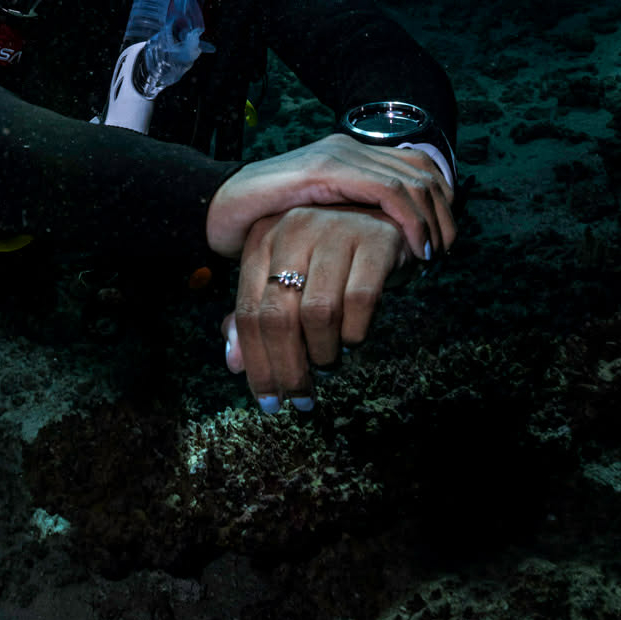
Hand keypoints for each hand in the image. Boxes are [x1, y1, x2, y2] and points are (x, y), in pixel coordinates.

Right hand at [206, 135, 454, 263]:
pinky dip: (410, 220)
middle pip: (421, 171)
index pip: (415, 167)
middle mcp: (348, 147)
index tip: (441, 242)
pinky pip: (386, 191)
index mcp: (349, 155)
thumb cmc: (262, 223)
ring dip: (431, 220)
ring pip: (411, 180)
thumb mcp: (318, 223)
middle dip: (443, 214)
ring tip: (431, 254)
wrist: (215, 207)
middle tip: (443, 252)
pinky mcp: (326, 169)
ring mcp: (337, 155)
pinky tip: (413, 249)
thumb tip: (390, 249)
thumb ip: (348, 225)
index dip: (439, 203)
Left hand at [222, 205, 407, 410]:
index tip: (268, 401)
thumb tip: (234, 365)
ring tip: (329, 363)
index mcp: (262, 239)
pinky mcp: (376, 239)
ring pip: (318, 312)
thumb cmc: (328, 259)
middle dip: (288, 369)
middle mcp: (293, 228)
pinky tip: (352, 340)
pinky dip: (355, 332)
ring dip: (323, 353)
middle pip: (278, 316)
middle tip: (300, 399)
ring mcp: (335, 229)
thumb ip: (258, 316)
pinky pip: (360, 301)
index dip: (257, 363)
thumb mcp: (287, 279)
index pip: (249, 312)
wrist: (386, 218)